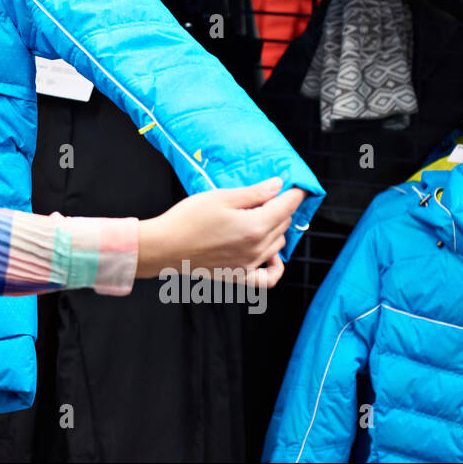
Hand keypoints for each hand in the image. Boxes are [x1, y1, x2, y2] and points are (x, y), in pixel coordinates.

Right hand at [135, 178, 304, 288]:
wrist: (164, 247)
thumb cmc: (187, 220)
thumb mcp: (220, 197)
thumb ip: (253, 193)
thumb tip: (278, 185)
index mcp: (255, 226)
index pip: (287, 207)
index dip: (295, 193)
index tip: (298, 185)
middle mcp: (257, 248)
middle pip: (284, 224)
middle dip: (282, 208)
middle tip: (269, 196)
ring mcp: (250, 265)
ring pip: (278, 244)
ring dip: (277, 229)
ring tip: (261, 217)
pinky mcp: (240, 276)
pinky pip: (269, 278)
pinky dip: (276, 266)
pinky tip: (270, 255)